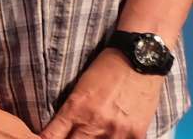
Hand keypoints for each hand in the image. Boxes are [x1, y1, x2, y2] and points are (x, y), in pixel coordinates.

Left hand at [39, 51, 164, 138]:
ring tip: (95, 133)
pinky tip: (112, 135)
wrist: (139, 61)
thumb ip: (71, 112)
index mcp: (75, 108)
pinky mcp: (136, 135)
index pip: (52, 136)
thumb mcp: (80, 88)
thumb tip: (62, 130)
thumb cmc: (107, 69)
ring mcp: (115, 131)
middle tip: (72, 134)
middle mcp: (94, 123)